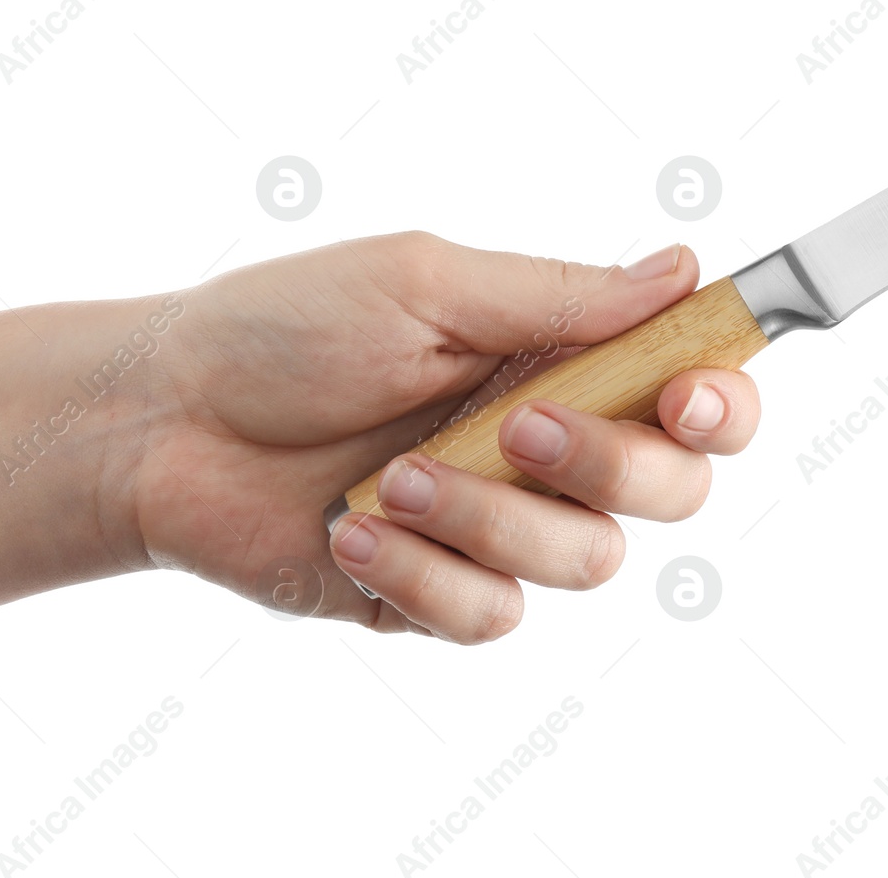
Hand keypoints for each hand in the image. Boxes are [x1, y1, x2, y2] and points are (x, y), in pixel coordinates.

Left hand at [134, 232, 760, 642]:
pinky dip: (426, 576)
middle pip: (672, 492)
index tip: (688, 398)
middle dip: (609, 466)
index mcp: (557, 359)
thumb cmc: (282, 330)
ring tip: (391, 478)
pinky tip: (353, 532)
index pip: (694, 392)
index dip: (722, 404)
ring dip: (490, 519)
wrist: (164, 423)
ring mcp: (498, 531)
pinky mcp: (439, 597)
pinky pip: (492, 617)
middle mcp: (546, 450)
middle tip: (516, 427)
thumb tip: (683, 270)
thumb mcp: (421, 285)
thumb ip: (557, 297)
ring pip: (584, 562)